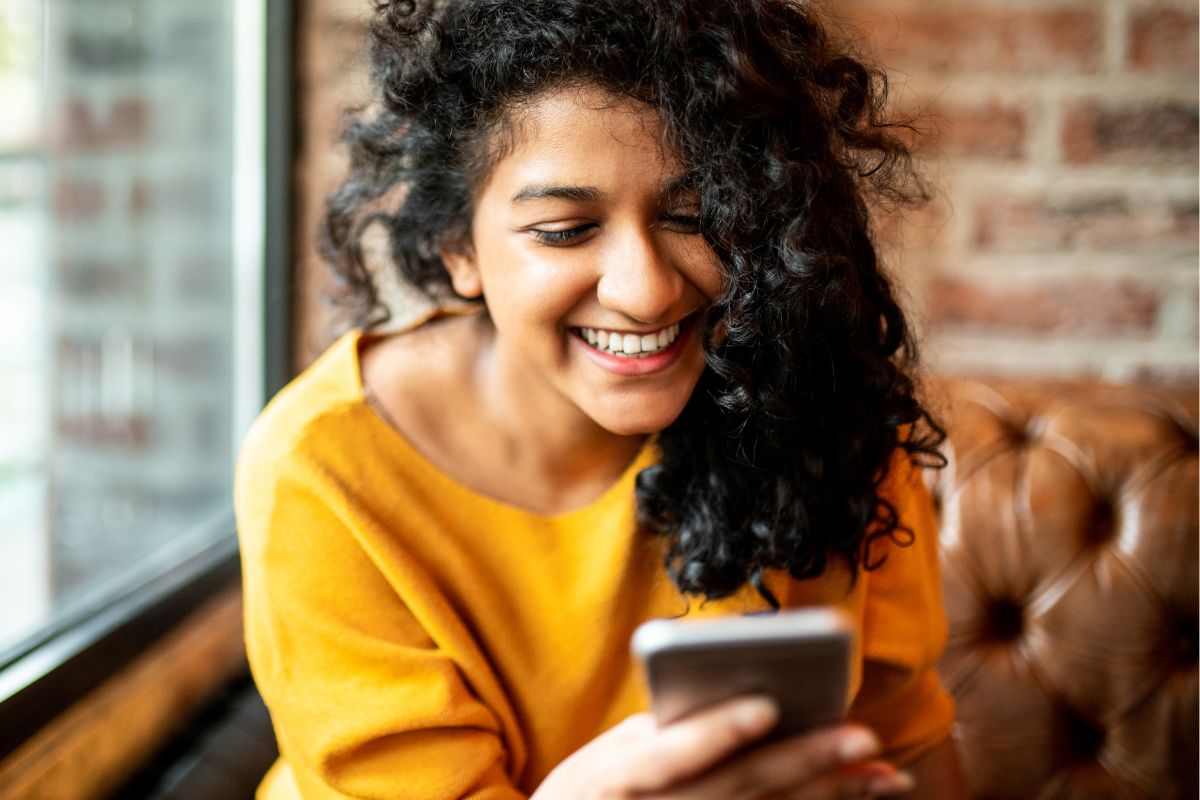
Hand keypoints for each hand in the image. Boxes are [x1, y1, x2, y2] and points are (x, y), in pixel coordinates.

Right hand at [532, 695, 914, 799]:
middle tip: (863, 737)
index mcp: (621, 777)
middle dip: (806, 762)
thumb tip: (737, 698)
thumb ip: (664, 730)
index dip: (719, 732)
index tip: (766, 706)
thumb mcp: (609, 756)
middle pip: (739, 787)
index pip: (672, 755)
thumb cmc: (592, 791)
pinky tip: (858, 795)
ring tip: (882, 773)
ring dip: (830, 794)